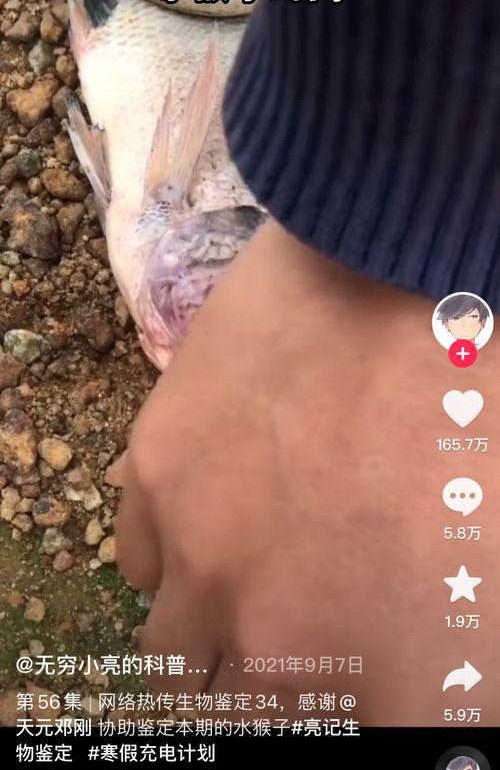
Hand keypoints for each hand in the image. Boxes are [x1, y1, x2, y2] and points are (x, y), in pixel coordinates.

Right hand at [113, 220, 499, 725]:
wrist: (397, 274)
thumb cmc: (475, 410)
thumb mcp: (495, 555)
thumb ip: (451, 656)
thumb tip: (424, 696)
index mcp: (382, 667)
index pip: (333, 734)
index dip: (338, 708)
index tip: (337, 680)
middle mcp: (279, 636)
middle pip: (234, 714)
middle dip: (265, 689)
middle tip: (288, 636)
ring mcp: (204, 557)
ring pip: (170, 661)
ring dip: (204, 640)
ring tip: (238, 585)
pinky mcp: (157, 477)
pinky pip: (138, 565)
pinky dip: (169, 562)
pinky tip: (203, 522)